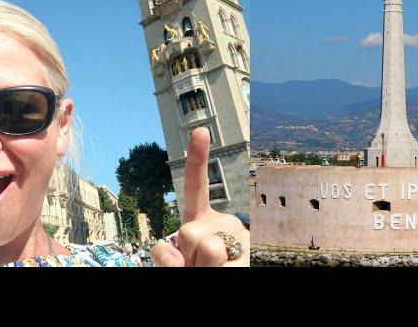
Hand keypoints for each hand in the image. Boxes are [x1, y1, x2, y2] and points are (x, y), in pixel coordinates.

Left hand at [152, 127, 249, 266]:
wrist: (228, 286)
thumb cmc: (201, 268)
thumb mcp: (178, 262)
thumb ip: (168, 256)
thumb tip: (176, 258)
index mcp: (203, 220)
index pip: (196, 187)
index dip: (197, 159)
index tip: (201, 131)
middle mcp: (224, 223)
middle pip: (187, 232)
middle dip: (185, 256)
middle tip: (199, 267)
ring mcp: (239, 238)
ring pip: (204, 247)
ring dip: (198, 267)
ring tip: (213, 271)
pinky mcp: (248, 255)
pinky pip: (221, 262)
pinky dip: (211, 273)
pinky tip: (227, 270)